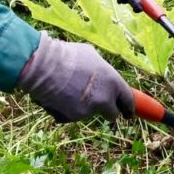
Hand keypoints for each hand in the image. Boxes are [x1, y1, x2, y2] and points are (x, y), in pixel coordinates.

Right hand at [18, 33, 133, 122]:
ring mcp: (90, 110)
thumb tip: (103, 74)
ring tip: (68, 89)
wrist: (44, 67)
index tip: (127, 111)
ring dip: (84, 106)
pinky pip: (74, 115)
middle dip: (107, 111)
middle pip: (112, 114)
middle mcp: (105, 98)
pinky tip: (59, 96)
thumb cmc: (67, 56)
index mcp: (114, 81)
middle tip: (99, 105)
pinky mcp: (75, 117)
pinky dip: (69, 109)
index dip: (128, 106)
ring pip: (90, 113)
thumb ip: (102, 70)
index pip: (128, 99)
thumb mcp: (91, 56)